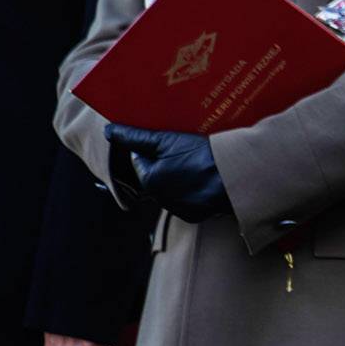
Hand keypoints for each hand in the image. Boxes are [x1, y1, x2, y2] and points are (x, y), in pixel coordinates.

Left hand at [104, 125, 231, 222]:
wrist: (235, 177)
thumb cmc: (201, 156)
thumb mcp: (167, 141)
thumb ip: (136, 137)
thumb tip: (109, 131)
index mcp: (150, 180)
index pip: (141, 160)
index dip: (154, 148)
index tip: (169, 141)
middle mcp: (159, 198)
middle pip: (156, 175)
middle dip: (166, 163)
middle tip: (185, 150)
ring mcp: (177, 209)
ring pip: (171, 188)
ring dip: (179, 177)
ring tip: (197, 163)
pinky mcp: (194, 215)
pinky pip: (187, 199)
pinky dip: (192, 190)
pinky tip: (204, 178)